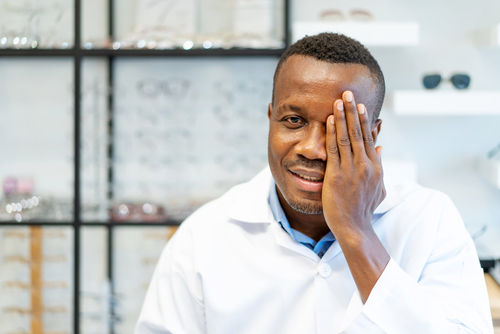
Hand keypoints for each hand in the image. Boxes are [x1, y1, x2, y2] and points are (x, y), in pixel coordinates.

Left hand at [322, 90, 388, 302]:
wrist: (354, 227)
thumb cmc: (364, 209)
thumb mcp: (378, 187)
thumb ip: (379, 166)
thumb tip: (380, 148)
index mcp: (375, 167)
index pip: (369, 138)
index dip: (364, 120)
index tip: (361, 105)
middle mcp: (365, 165)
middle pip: (359, 132)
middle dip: (353, 111)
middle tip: (348, 92)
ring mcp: (351, 170)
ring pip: (347, 137)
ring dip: (343, 116)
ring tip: (339, 100)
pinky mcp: (337, 175)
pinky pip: (334, 150)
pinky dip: (332, 133)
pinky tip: (330, 120)